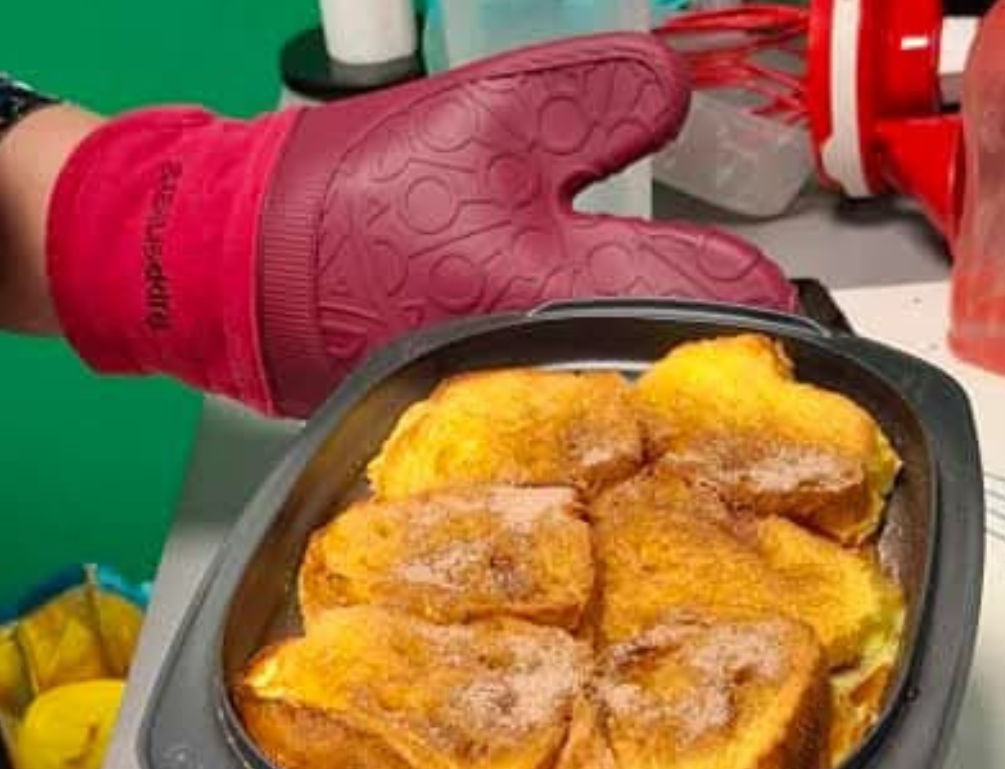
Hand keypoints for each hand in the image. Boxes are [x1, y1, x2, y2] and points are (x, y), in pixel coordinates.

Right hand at [49, 33, 795, 418]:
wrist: (231, 269)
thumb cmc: (349, 197)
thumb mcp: (485, 112)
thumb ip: (597, 103)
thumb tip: (677, 97)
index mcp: (554, 294)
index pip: (710, 305)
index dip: (767, 295)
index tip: (792, 293)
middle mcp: (537, 375)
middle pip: (668, 371)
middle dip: (709, 342)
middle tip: (742, 317)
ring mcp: (500, 409)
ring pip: (612, 397)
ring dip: (647, 362)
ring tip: (666, 328)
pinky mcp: (463, 415)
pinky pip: (552, 404)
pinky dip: (581, 378)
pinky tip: (581, 349)